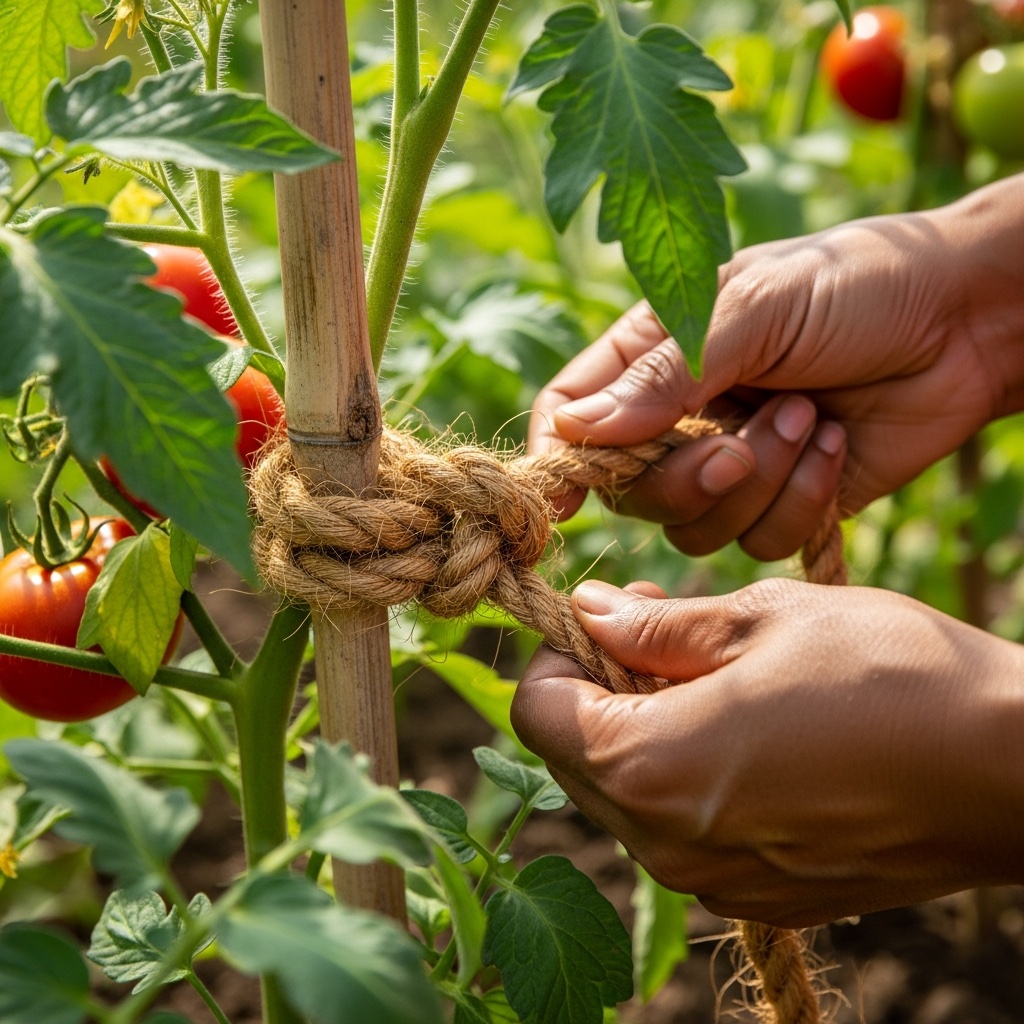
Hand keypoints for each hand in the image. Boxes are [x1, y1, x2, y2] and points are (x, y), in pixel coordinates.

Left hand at [511, 579, 1023, 925]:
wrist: (1014, 769)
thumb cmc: (888, 674)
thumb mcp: (760, 619)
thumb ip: (655, 626)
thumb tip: (589, 612)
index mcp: (649, 768)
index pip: (536, 711)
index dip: (557, 653)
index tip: (606, 615)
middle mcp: (665, 845)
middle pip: (574, 757)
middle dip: (598, 688)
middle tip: (661, 629)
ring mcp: (714, 881)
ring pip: (627, 794)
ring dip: (643, 729)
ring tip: (713, 673)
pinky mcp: (762, 895)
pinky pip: (683, 830)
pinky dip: (688, 775)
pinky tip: (748, 730)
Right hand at [530, 176, 1023, 558]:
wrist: (968, 321)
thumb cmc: (857, 285)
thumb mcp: (756, 306)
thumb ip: (666, 372)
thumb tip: (577, 432)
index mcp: (656, 355)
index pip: (572, 416)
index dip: (561, 461)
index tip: (564, 501)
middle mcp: (682, 417)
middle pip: (630, 491)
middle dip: (686, 478)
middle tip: (741, 441)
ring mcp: (732, 464)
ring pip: (694, 528)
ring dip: (759, 481)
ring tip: (811, 417)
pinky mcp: (784, 502)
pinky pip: (759, 541)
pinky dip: (801, 500)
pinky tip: (837, 444)